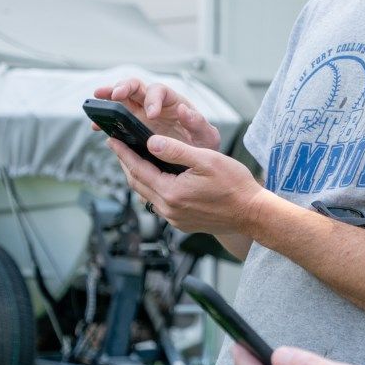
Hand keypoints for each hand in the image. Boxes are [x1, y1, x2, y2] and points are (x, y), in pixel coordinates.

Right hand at [92, 78, 220, 149]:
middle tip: (116, 95)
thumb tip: (183, 110)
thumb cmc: (202, 145)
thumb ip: (197, 123)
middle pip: (136, 86)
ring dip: (109, 96)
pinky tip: (97, 126)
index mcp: (174, 102)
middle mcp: (155, 103)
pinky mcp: (132, 125)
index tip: (151, 115)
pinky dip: (105, 119)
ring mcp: (141, 112)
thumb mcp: (207, 136)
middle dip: (125, 87)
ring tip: (97, 102)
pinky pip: (116, 118)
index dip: (153, 99)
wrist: (195, 160)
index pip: (160, 91)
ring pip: (122, 98)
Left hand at [106, 134, 263, 236]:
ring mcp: (175, 218)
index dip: (124, 153)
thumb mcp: (207, 159)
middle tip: (119, 148)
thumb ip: (177, 150)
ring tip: (135, 161)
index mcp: (171, 192)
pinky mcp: (182, 223)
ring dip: (138, 177)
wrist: (252, 213)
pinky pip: (160, 204)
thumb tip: (151, 143)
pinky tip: (157, 180)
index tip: (112, 141)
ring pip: (147, 195)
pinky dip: (153, 189)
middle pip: (137, 184)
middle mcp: (169, 209)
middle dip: (126, 164)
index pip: (138, 169)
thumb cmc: (235, 185)